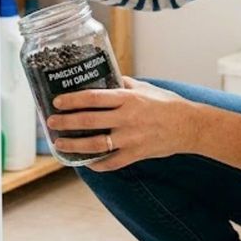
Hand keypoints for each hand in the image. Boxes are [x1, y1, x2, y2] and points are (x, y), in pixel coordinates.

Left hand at [46, 77, 199, 171]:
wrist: (190, 126)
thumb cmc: (166, 104)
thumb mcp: (144, 87)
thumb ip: (123, 84)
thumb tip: (104, 76)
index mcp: (128, 99)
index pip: (94, 98)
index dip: (73, 100)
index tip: (57, 101)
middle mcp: (127, 118)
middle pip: (90, 121)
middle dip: (66, 122)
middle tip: (51, 122)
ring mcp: (131, 138)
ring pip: (96, 144)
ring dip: (75, 145)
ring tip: (60, 144)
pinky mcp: (137, 154)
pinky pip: (112, 162)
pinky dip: (98, 164)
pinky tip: (86, 163)